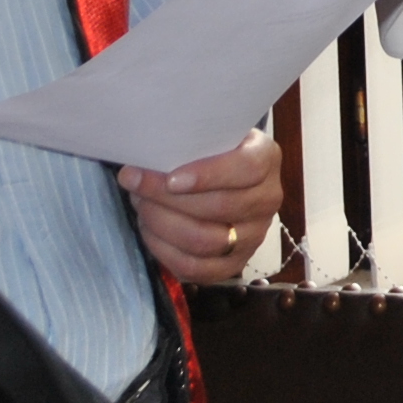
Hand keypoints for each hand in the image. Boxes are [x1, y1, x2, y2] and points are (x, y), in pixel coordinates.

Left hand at [120, 129, 285, 282]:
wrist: (227, 179)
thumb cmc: (211, 151)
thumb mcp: (210, 134)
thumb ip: (189, 140)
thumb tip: (146, 153)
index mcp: (266, 159)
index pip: (247, 169)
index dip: (209, 175)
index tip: (171, 178)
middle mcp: (267, 199)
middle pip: (220, 207)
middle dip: (167, 198)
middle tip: (135, 183)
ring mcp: (254, 236)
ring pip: (206, 241)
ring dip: (162, 223)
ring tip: (140, 204)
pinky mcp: (234, 264)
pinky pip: (196, 268)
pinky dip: (165, 251)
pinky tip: (149, 229)